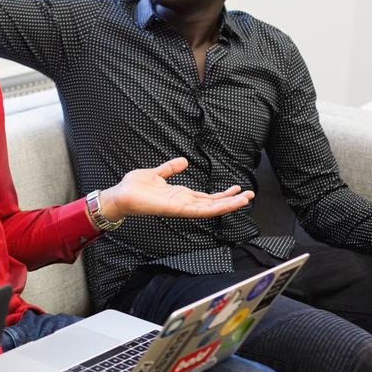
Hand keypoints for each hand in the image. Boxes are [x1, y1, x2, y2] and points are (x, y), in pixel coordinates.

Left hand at [97, 157, 254, 222]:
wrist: (121, 194)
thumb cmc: (134, 187)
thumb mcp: (156, 173)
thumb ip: (170, 168)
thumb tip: (183, 161)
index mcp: (180, 195)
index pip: (206, 197)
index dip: (223, 195)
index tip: (238, 189)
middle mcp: (183, 203)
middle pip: (213, 204)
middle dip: (232, 201)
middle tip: (250, 195)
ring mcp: (181, 208)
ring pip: (211, 209)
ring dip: (229, 205)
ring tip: (246, 200)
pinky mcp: (177, 210)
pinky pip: (199, 211)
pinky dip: (215, 208)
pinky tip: (228, 205)